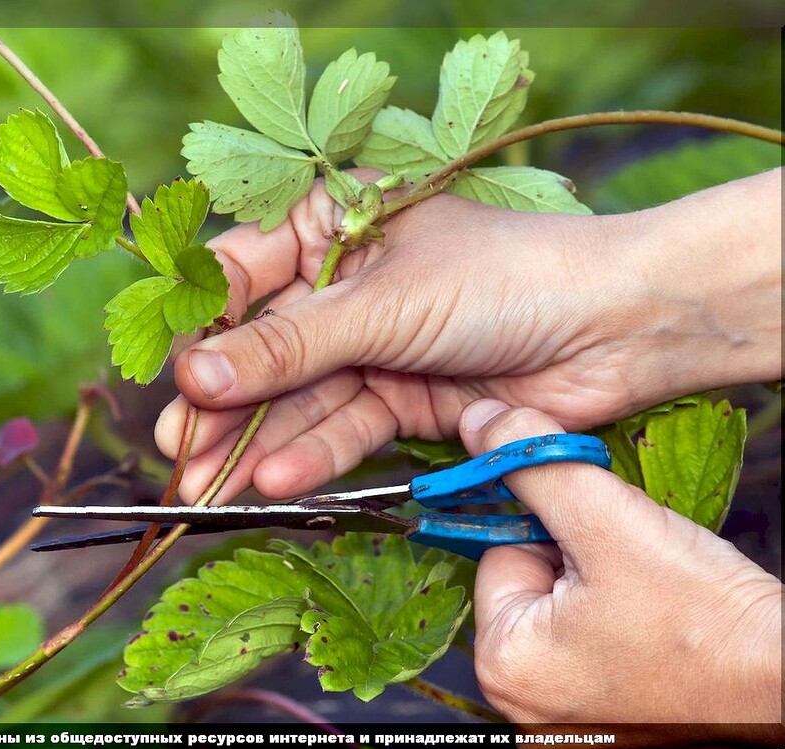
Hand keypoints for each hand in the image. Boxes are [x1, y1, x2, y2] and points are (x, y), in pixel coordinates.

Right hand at [155, 169, 783, 504]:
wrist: (617, 329)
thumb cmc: (502, 279)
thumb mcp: (380, 306)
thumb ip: (286, 347)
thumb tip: (192, 373)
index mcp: (333, 225)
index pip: (242, 275)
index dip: (201, 327)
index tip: (167, 376)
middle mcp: (345, 285)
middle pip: (265, 348)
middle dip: (222, 403)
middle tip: (177, 452)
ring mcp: (374, 345)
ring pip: (299, 398)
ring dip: (255, 442)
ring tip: (206, 487)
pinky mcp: (403, 398)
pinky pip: (344, 427)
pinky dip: (312, 455)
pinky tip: (273, 482)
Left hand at [459, 398, 784, 742]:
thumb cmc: (710, 621)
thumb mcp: (609, 523)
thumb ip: (534, 465)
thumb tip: (479, 424)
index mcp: (504, 664)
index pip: (499, 553)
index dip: (555, 529)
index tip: (606, 541)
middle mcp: (523, 701)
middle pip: (532, 582)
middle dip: (581, 560)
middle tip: (639, 573)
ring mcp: (566, 714)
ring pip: (568, 607)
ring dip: (607, 586)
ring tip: (658, 602)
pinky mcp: (609, 717)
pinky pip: (597, 642)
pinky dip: (626, 621)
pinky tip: (664, 626)